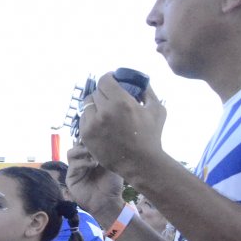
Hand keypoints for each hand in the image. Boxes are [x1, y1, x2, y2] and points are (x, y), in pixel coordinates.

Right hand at [66, 144, 126, 223]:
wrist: (108, 202)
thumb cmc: (112, 185)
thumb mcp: (113, 165)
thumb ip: (107, 153)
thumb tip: (105, 139)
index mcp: (91, 157)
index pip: (85, 143)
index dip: (90, 138)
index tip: (99, 134)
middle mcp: (81, 162)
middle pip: (76, 145)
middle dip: (85, 142)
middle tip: (95, 142)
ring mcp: (75, 169)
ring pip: (71, 153)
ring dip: (81, 150)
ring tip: (93, 153)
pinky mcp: (71, 178)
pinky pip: (73, 165)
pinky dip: (83, 162)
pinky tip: (94, 164)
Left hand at [75, 74, 169, 194]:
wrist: (140, 163)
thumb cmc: (151, 136)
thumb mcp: (156, 109)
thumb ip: (148, 92)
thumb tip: (141, 81)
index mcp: (121, 102)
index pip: (104, 80)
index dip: (108, 78)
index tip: (112, 79)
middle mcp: (104, 111)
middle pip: (96, 92)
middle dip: (104, 93)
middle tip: (111, 97)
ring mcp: (93, 124)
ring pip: (87, 105)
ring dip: (95, 105)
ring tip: (105, 111)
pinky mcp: (86, 135)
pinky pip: (83, 119)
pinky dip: (91, 118)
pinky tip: (100, 122)